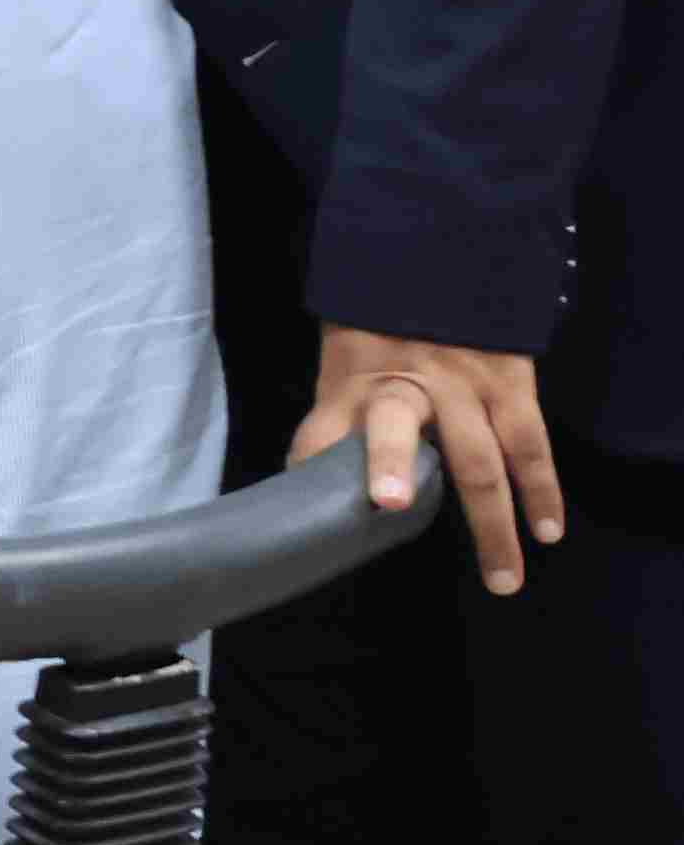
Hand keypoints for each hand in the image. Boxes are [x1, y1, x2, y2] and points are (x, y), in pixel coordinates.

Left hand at [294, 329, 561, 589]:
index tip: (298, 498)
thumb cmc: (383, 339)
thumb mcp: (342, 371)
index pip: (319, 431)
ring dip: (494, 521)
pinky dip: (542, 489)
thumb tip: (311, 494)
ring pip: (480, 457)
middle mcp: (403, 386)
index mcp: (350, 387)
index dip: (311, 460)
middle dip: (390, 466)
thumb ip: (335, 426)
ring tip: (502, 576)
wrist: (442, 268)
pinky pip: (530, 444)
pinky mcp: (510, 384)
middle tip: (390, 506)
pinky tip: (547, 530)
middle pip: (393, 425)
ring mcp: (463, 385)